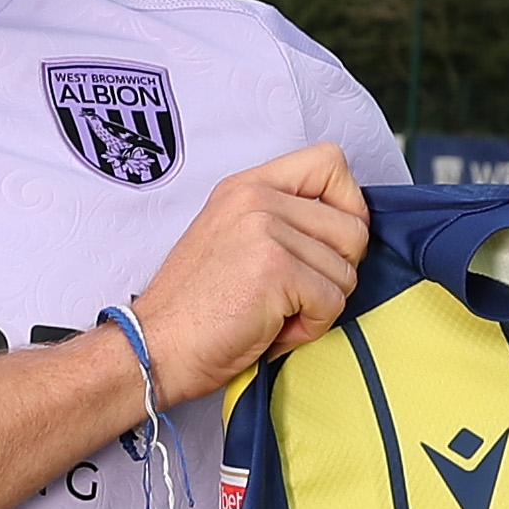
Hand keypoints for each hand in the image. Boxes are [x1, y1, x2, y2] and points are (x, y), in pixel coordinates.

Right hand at [131, 143, 370, 400]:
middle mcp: (256, 198)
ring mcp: (266, 230)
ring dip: (320, 305)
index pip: (330, 162)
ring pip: (347, 270)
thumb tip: (349, 230)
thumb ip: (282, 219)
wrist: (155, 347)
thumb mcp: (232, 237)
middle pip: (354, 227)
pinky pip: (332, 301)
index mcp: (247, 186)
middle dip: (336, 272)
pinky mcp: (275, 269)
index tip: (330, 243)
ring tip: (275, 314)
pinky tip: (272, 328)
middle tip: (294, 294)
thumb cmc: (194, 308)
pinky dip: (310, 328)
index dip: (348, 207)